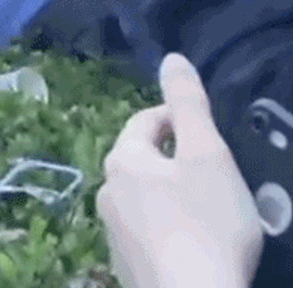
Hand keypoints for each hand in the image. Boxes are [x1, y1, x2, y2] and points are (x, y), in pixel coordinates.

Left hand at [97, 53, 262, 287]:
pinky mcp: (127, 264)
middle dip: (176, 157)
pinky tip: (196, 239)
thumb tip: (171, 59)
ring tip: (210, 205)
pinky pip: (149, 231)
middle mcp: (107, 192)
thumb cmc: (206, 224)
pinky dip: (170, 226)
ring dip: (171, 193)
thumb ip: (189, 104)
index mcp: (121, 161)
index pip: (145, 122)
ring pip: (144, 196)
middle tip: (217, 169)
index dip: (179, 118)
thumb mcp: (207, 154)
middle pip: (142, 159)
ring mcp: (113, 232)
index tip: (210, 130)